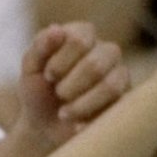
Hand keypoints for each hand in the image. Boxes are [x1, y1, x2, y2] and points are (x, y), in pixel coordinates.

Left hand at [16, 22, 127, 141]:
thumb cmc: (38, 92)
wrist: (46, 128)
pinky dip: (91, 119)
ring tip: (64, 113)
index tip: (47, 76)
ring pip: (111, 85)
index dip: (60, 61)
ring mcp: (119, 75)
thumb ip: (39, 47)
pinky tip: (77, 125)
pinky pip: (117, 108)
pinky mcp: (126, 100)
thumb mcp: (30, 70)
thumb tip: (56, 29)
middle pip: (96, 63)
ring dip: (81, 104)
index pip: (80, 38)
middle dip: (70, 85)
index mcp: (82, 35)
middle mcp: (105, 51)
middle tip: (58, 94)